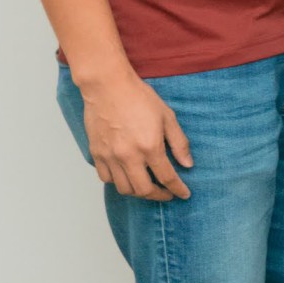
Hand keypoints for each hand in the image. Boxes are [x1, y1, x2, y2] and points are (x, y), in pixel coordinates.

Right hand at [80, 72, 191, 199]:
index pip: (167, 177)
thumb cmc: (139, 98)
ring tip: (148, 186)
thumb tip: (187, 164)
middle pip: (144, 190)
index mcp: (150, 146)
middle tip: (167, 193)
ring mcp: (110, 156)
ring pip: (124, 188)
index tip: (184, 194)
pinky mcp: (96, 153)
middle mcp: (128, 156)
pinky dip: (118, 182)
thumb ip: (179, 143)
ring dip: (138, 192)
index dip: (178, 189)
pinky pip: (106, 178)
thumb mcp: (167, 117)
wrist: (107, 87)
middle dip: (159, 195)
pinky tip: (128, 176)